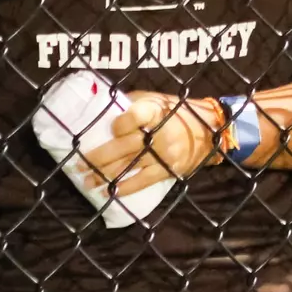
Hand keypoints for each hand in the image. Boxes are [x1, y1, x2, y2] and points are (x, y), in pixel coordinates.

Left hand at [80, 93, 219, 196]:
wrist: (212, 131)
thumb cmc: (179, 111)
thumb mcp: (159, 99)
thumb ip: (135, 103)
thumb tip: (107, 111)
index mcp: (157, 110)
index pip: (136, 116)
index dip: (121, 123)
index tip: (111, 129)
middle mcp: (159, 133)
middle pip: (124, 146)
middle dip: (98, 157)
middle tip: (79, 164)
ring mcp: (163, 154)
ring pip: (129, 166)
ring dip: (105, 175)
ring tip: (87, 180)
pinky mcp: (167, 171)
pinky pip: (142, 182)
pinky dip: (125, 188)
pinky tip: (109, 192)